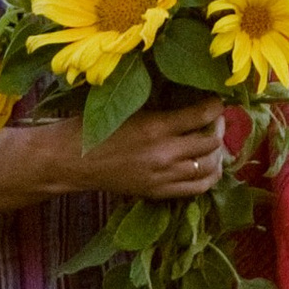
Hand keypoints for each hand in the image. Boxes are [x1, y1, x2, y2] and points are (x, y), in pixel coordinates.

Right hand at [55, 100, 226, 201]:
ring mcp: (162, 176)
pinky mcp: (157, 192)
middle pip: (211, 142)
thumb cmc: (93, 126)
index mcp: (155, 126)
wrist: (69, 160)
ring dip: (217, 154)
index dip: (216, 106)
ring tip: (214, 144)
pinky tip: (208, 166)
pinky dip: (208, 177)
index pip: (203, 115)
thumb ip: (160, 106)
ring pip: (209, 167)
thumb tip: (190, 96)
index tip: (216, 100)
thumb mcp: (127, 108)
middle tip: (215, 120)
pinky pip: (197, 188)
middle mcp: (163, 153)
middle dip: (219, 128)